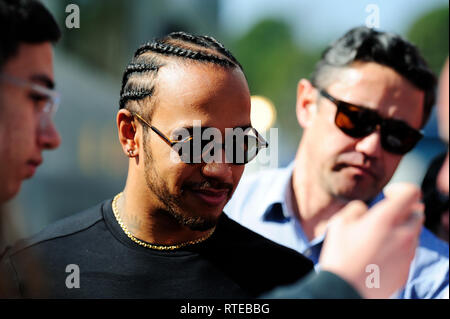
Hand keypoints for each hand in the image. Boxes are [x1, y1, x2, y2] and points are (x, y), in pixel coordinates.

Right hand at [319, 183, 423, 297]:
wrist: (344, 290)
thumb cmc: (339, 255)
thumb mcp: (339, 223)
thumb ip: (356, 208)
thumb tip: (366, 210)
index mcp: (385, 219)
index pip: (411, 193)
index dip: (400, 189)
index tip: (388, 195)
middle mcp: (402, 234)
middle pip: (417, 212)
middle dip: (403, 210)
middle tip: (384, 216)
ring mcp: (407, 254)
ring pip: (413, 232)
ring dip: (401, 229)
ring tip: (379, 237)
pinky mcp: (406, 269)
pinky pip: (408, 251)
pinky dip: (399, 247)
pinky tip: (380, 253)